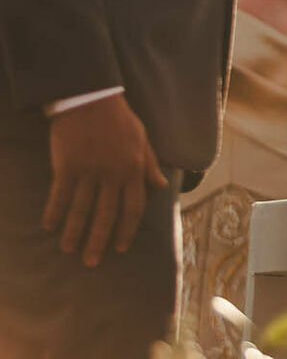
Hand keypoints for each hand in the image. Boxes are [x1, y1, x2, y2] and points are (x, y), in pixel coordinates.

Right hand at [41, 95, 166, 266]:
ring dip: (74, 232)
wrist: (91, 100)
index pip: (133, 207)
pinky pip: (60, 195)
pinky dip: (54, 212)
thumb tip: (162, 186)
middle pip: (106, 215)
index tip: (120, 248)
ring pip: (81, 210)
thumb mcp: (142, 140)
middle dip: (99, 241)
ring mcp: (89, 171)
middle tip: (92, 262)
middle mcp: (113, 174)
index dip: (127, 230)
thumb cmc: (119, 120)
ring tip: (68, 250)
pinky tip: (49, 226)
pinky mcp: (67, 166)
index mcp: (134, 169)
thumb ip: (150, 165)